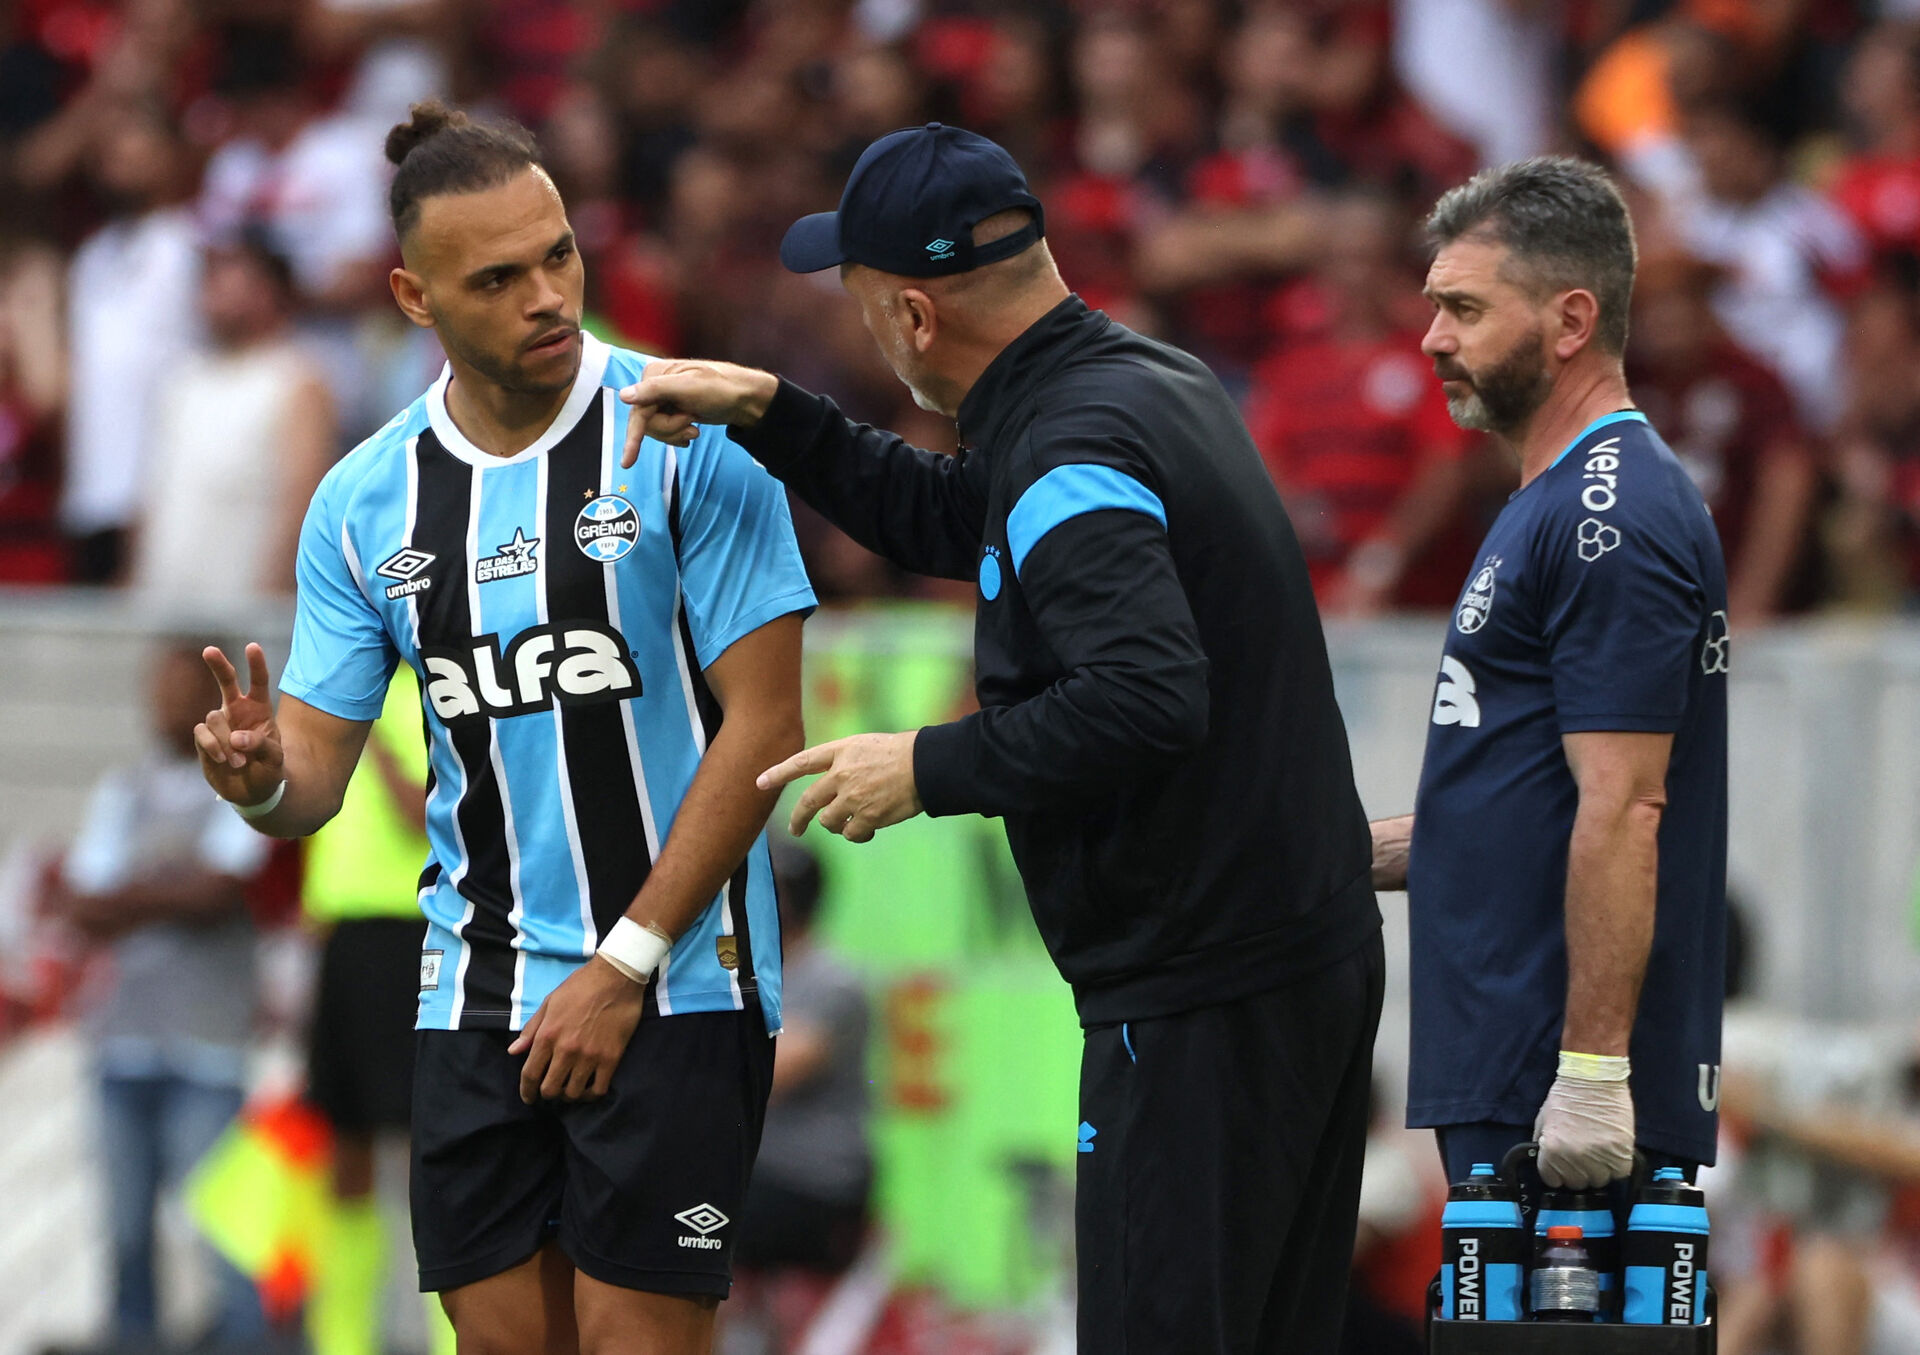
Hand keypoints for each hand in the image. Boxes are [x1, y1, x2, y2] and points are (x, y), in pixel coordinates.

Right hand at [195, 644, 284, 807]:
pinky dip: (212, 746)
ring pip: (214, 716)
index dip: (256, 665)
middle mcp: (237, 712)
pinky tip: (223, 760)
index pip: (258, 683)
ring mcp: (219, 724)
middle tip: (209, 650)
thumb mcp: (275, 759)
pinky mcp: (204, 739)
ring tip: (239, 762)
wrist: (252, 792)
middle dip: (218, 665)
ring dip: (225, 740)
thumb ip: (260, 745)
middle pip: (227, 682)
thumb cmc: (269, 770)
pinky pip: (201, 732)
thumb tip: (236, 737)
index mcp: (260, 710)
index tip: (251, 647)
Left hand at [508, 957, 646, 1102]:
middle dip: (547, 1093)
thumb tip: (513, 1051)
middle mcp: (566, 1049)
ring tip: (571, 1088)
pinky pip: (598, 1089)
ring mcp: (589, 1056)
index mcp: (548, 1035)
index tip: (529, 1098)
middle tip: (552, 1089)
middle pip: (550, 1089)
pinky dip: (591, 1095)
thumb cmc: (581, 986)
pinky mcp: (611, 1058)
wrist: (616, 977)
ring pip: (573, 1093)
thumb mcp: (550, 1002)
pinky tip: (589, 1089)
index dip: (526, 1091)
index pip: (530, 1074)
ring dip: (569, 1095)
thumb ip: (531, 1029)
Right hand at [618, 358, 779, 465]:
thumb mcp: (688, 387)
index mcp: (654, 375)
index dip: (635, 436)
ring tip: (694, 428)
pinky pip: (665, 432)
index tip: (628, 461)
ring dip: (676, 433)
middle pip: (647, 423)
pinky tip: (692, 433)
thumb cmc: (720, 389)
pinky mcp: (674, 412)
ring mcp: (664, 400)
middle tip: (691, 422)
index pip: (639, 411)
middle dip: (669, 429)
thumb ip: (656, 390)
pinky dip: (678, 436)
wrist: (745, 400)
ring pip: (656, 430)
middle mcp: (655, 386)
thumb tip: (625, 396)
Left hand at [758, 731, 922, 842]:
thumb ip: (845, 762)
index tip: (760, 783)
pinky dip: (858, 834)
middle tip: (796, 829)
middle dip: (798, 819)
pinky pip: (852, 834)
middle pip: (808, 801)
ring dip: (837, 825)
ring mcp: (852, 797)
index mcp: (841, 751)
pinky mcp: (867, 816)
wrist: (925, 765)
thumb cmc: (902, 753)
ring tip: (853, 822)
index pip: (802, 762)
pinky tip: (870, 829)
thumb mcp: (867, 746)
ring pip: (829, 822)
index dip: (779, 773)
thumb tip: (831, 790)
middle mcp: (841, 774)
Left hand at [1535, 1070, 1635, 1187]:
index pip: (1553, 1180)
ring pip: (1599, 1180)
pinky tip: (1611, 1153)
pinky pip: (1620, 1173)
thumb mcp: (1543, 1119)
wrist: (1593, 1078)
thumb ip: (1543, 1144)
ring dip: (1598, 1170)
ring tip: (1597, 1154)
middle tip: (1581, 1157)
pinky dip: (1616, 1166)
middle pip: (1577, 1183)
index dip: (1557, 1173)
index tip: (1562, 1166)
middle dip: (1577, 1172)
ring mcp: (1600, 1155)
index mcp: (1552, 1149)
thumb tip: (1545, 1163)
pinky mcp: (1622, 1151)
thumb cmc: (1567, 1096)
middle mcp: (1575, 1156)